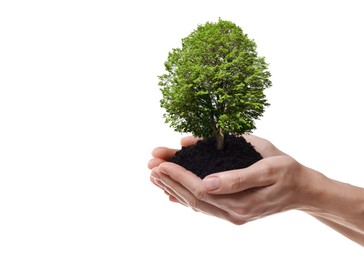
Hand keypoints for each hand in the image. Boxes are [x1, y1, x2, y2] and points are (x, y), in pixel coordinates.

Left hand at [148, 135, 310, 223]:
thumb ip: (238, 177)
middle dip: (170, 181)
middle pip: (193, 198)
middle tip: (151, 166)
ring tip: (155, 177)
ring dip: (174, 189)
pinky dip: (185, 198)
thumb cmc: (287, 171)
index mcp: (241, 202)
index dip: (179, 176)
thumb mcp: (268, 167)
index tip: (161, 163)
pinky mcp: (231, 212)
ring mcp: (231, 215)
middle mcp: (233, 214)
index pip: (200, 190)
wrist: (302, 189)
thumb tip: (207, 183)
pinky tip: (170, 193)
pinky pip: (203, 207)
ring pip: (195, 204)